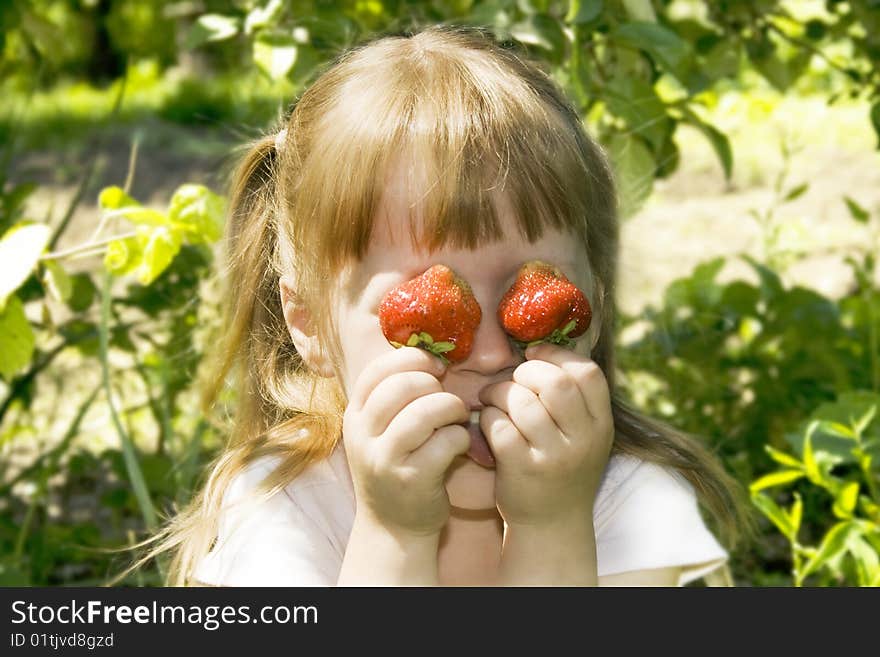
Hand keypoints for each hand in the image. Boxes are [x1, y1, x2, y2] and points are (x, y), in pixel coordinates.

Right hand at [343, 346, 469, 537]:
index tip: (436, 368)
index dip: (411, 359)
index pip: (377, 370)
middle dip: (435, 384)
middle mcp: (362, 435)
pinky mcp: (411, 480)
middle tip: (448, 399)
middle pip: (402, 385)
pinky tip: (460, 444)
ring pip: (424, 412)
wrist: (393, 528)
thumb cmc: (397, 467)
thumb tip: (431, 356)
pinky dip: (460, 437)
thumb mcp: (380, 431)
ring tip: (458, 417)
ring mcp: (384, 459)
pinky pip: (444, 442)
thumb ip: (395, 397)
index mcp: (355, 416)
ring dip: (451, 408)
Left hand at [478, 343, 613, 528]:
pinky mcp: (523, 470)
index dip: (557, 356)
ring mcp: (554, 457)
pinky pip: (499, 427)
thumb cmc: (561, 468)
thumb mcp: (584, 435)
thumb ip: (572, 398)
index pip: (587, 373)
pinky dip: (487, 418)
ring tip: (493, 400)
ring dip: (499, 393)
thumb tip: (538, 348)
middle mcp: (583, 440)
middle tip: (512, 381)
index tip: (534, 356)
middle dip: (525, 373)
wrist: (552, 525)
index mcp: (601, 425)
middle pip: (555, 384)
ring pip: (522, 402)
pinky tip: (488, 424)